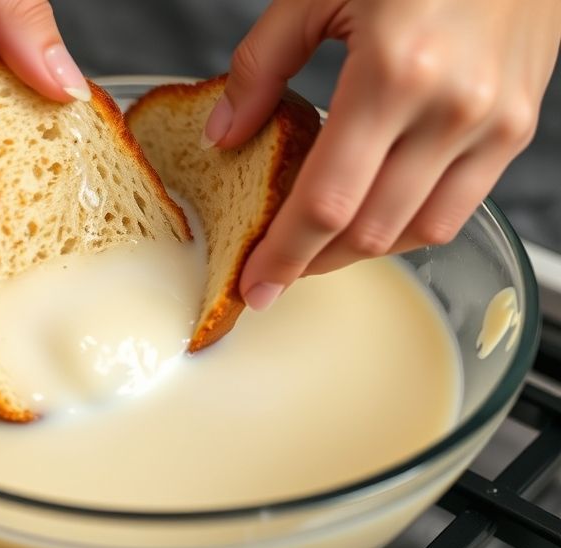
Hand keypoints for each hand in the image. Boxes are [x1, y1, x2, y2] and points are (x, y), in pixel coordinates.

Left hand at [201, 0, 560, 310]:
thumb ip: (261, 65)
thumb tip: (224, 133)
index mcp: (393, 72)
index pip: (326, 200)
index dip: (284, 254)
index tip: (254, 286)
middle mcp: (452, 109)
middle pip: (371, 231)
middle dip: (314, 264)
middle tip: (276, 271)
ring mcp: (495, 123)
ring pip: (418, 232)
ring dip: (361, 252)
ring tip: (318, 248)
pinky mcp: (519, 127)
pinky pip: (459, 208)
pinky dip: (409, 226)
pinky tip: (373, 216)